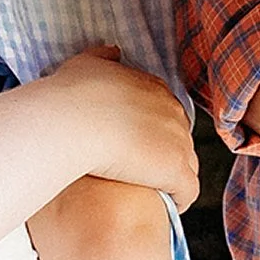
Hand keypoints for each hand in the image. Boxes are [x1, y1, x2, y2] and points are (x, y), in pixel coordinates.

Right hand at [44, 48, 199, 209]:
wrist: (73, 121)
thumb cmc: (72, 94)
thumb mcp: (85, 64)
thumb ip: (102, 57)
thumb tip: (114, 51)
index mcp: (154, 89)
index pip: (164, 112)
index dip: (152, 131)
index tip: (135, 144)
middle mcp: (172, 112)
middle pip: (178, 138)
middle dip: (164, 154)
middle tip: (143, 171)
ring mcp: (178, 141)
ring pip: (186, 164)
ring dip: (172, 178)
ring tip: (154, 192)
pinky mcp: (176, 170)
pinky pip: (187, 191)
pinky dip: (178, 200)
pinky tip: (165, 208)